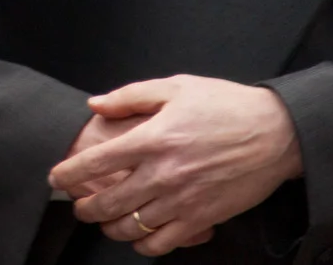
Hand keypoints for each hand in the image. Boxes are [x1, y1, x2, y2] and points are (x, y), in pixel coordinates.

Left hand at [48, 76, 302, 255]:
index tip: (56, 179)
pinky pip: (165, 242)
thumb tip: (96, 105)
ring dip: (111, 227)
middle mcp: (164, 173)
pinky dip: (146, 245)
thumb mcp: (175, 87)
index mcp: (153, 139)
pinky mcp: (203, 218)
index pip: (98, 162)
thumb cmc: (226, 106)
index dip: (69, 174)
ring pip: (133, 226)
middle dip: (85, 208)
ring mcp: (184, 200)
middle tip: (78, 206)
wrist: (277, 134)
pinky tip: (140, 237)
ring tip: (105, 222)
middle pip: (109, 202)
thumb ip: (129, 96)